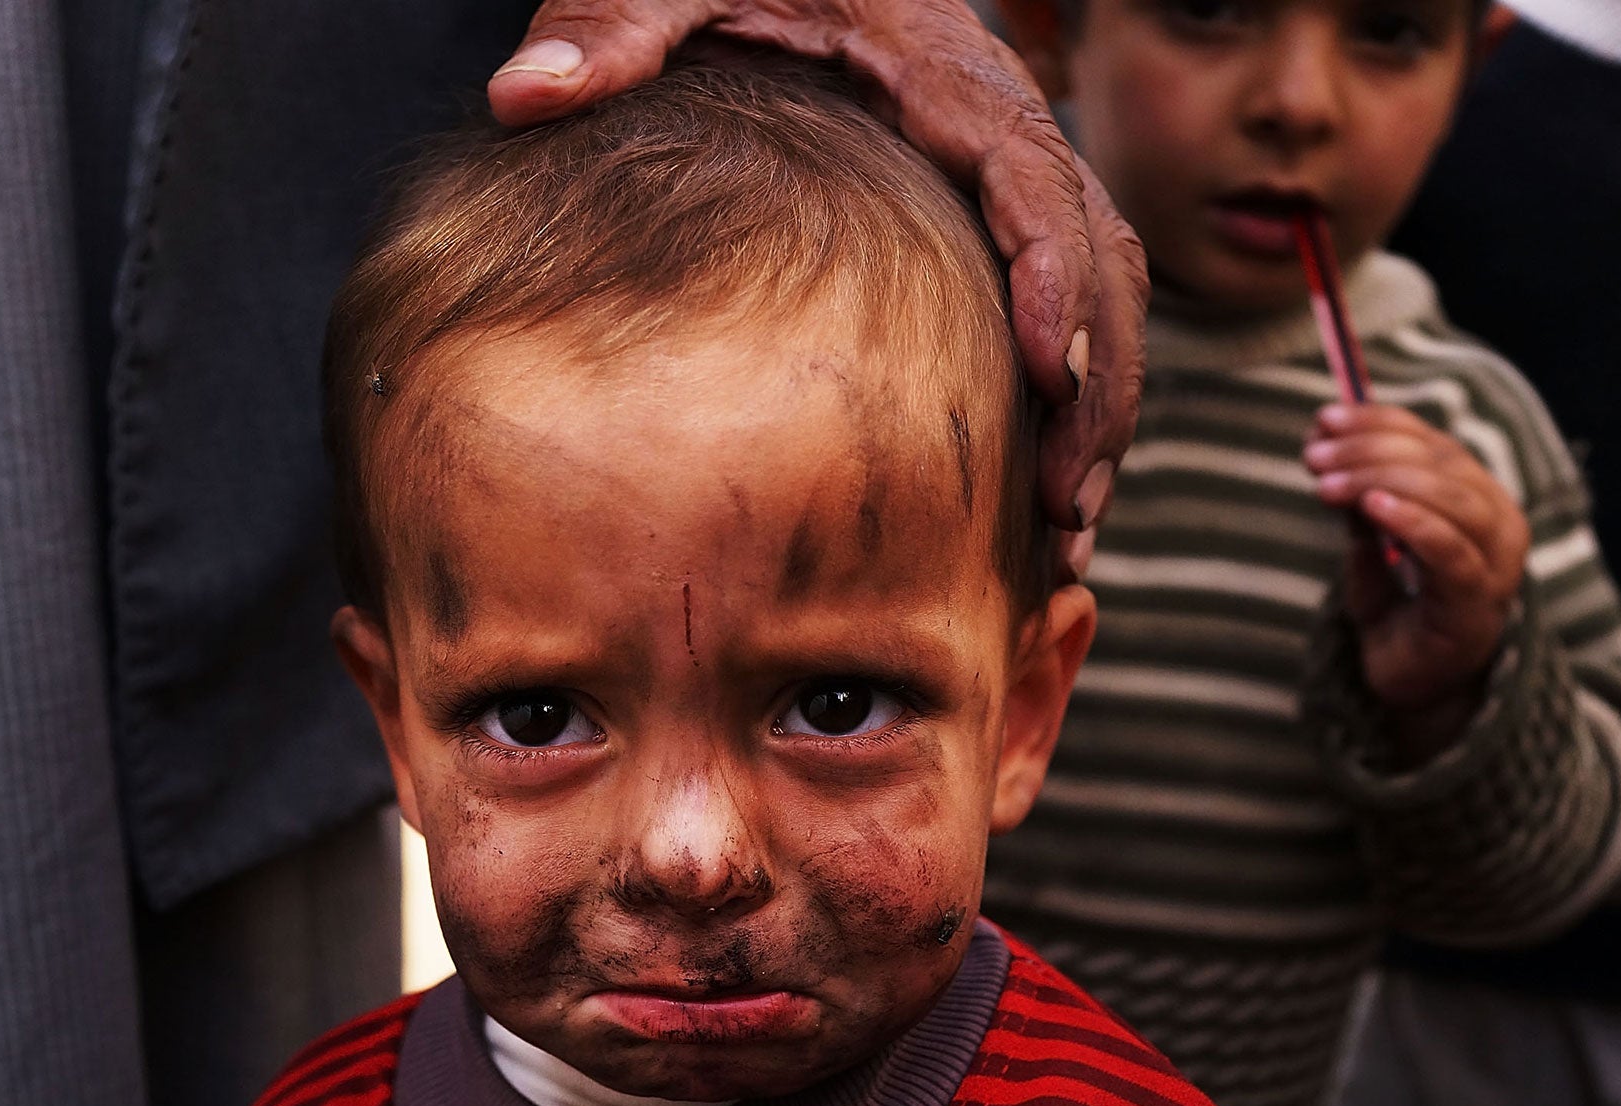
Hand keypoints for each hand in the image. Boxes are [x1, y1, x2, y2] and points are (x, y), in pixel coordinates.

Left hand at [489, 0, 1147, 572]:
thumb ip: (611, 23)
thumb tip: (521, 97)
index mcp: (948, 79)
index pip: (1032, 182)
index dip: (1057, 278)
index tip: (1046, 374)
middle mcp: (998, 132)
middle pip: (1098, 263)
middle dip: (1097, 389)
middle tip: (1066, 514)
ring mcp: (998, 180)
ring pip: (1098, 297)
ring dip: (1095, 414)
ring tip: (1066, 539)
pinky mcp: (981, 218)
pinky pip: (1056, 305)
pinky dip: (1065, 399)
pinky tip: (1037, 492)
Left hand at [1305, 403, 1529, 750]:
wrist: (1413, 684)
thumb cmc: (1395, 611)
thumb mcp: (1367, 544)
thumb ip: (1356, 498)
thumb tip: (1324, 443)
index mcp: (1474, 495)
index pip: (1431, 441)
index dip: (1379, 422)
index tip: (1323, 419)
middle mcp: (1495, 519)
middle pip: (1441, 463)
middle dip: (1371, 450)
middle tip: (1315, 456)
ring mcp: (1494, 560)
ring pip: (1451, 497)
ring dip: (1384, 480)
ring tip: (1328, 485)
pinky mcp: (1477, 599)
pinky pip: (1452, 550)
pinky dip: (1414, 522)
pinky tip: (1373, 507)